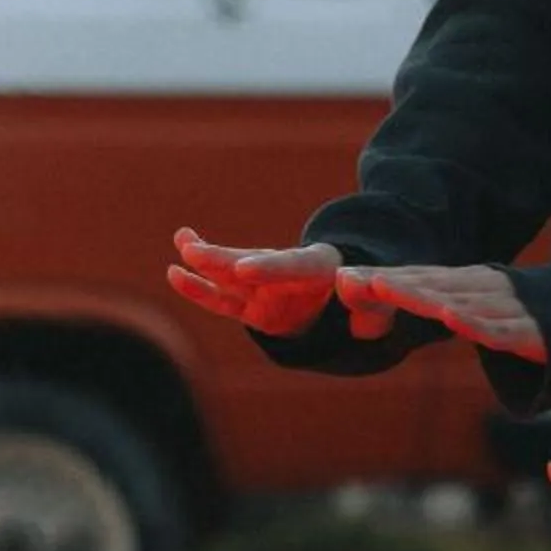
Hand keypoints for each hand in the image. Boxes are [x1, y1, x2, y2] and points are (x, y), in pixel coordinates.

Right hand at [168, 232, 384, 339]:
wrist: (348, 306)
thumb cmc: (364, 305)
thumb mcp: (376, 307)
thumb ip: (369, 305)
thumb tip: (355, 291)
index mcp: (319, 266)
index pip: (292, 265)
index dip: (268, 267)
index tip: (243, 269)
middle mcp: (284, 271)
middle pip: (251, 263)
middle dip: (223, 258)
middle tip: (196, 250)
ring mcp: (264, 287)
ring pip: (228, 274)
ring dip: (205, 261)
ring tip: (181, 243)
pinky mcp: (251, 306)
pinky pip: (221, 300)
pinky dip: (198, 289)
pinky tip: (174, 273)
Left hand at [344, 265, 545, 360]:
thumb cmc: (533, 316)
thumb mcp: (482, 309)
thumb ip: (445, 307)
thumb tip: (399, 303)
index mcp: (470, 286)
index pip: (418, 281)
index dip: (380, 279)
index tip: (341, 278)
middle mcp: (485, 291)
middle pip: (430, 286)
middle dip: (388, 284)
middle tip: (349, 279)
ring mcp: (510, 310)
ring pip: (458, 303)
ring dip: (420, 296)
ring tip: (383, 290)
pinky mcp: (535, 334)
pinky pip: (501, 331)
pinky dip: (477, 324)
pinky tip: (452, 319)